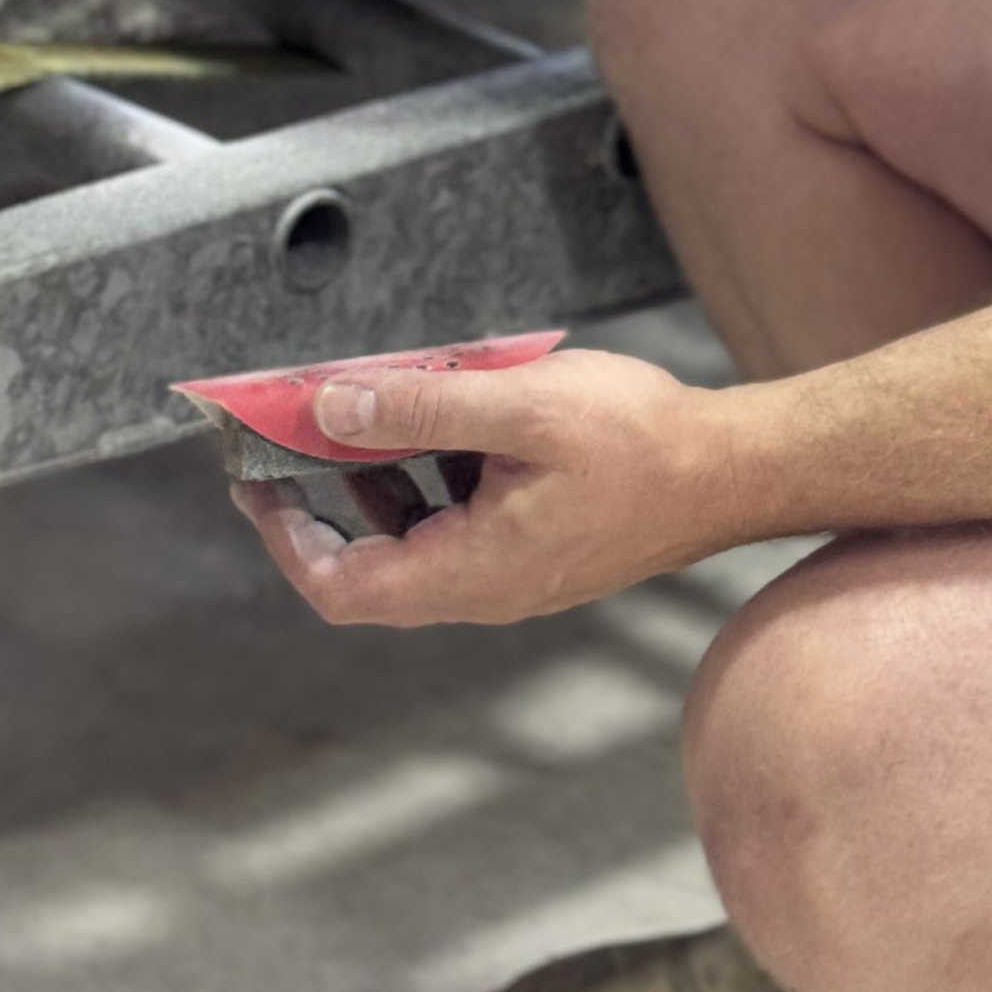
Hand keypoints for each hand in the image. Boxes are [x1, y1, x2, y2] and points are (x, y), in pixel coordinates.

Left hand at [235, 348, 743, 625]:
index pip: (340, 585)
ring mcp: (512, 570)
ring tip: (368, 403)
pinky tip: (446, 412)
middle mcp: (482, 587)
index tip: (255, 476)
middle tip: (295, 427)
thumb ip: (422, 411)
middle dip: (325, 494)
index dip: (286, 536)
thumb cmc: (643, 442)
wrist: (736, 470)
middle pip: (370, 562)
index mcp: (469, 571)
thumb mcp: (522, 407)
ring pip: (414, 536)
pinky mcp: (538, 543)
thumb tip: (328, 409)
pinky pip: (458, 518)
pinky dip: (432, 471)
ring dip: (380, 476)